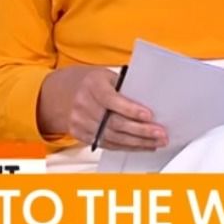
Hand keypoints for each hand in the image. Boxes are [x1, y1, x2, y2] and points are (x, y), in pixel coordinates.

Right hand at [37, 66, 166, 150]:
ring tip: (156, 143)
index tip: (149, 116)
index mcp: (92, 86)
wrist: (63, 93)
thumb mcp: (106, 76)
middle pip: (114, 122)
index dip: (131, 109)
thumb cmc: (92, 83)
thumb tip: (152, 99)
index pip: (112, 100)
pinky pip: (107, 144)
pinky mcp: (80, 135)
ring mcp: (80, 122)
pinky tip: (141, 146)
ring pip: (113, 137)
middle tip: (160, 133)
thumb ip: (124, 87)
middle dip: (141, 130)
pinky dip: (127, 147)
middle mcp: (83, 105)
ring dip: (138, 142)